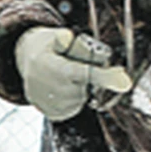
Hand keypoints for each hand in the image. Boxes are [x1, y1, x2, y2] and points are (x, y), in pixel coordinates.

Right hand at [15, 27, 131, 120]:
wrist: (25, 71)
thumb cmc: (43, 50)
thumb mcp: (48, 38)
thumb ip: (61, 37)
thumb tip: (67, 36)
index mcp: (54, 68)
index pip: (85, 73)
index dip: (106, 77)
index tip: (125, 82)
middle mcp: (54, 90)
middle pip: (88, 85)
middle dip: (91, 75)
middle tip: (77, 63)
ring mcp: (54, 105)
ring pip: (84, 96)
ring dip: (82, 86)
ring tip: (66, 76)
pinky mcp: (55, 115)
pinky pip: (76, 106)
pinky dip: (75, 97)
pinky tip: (64, 87)